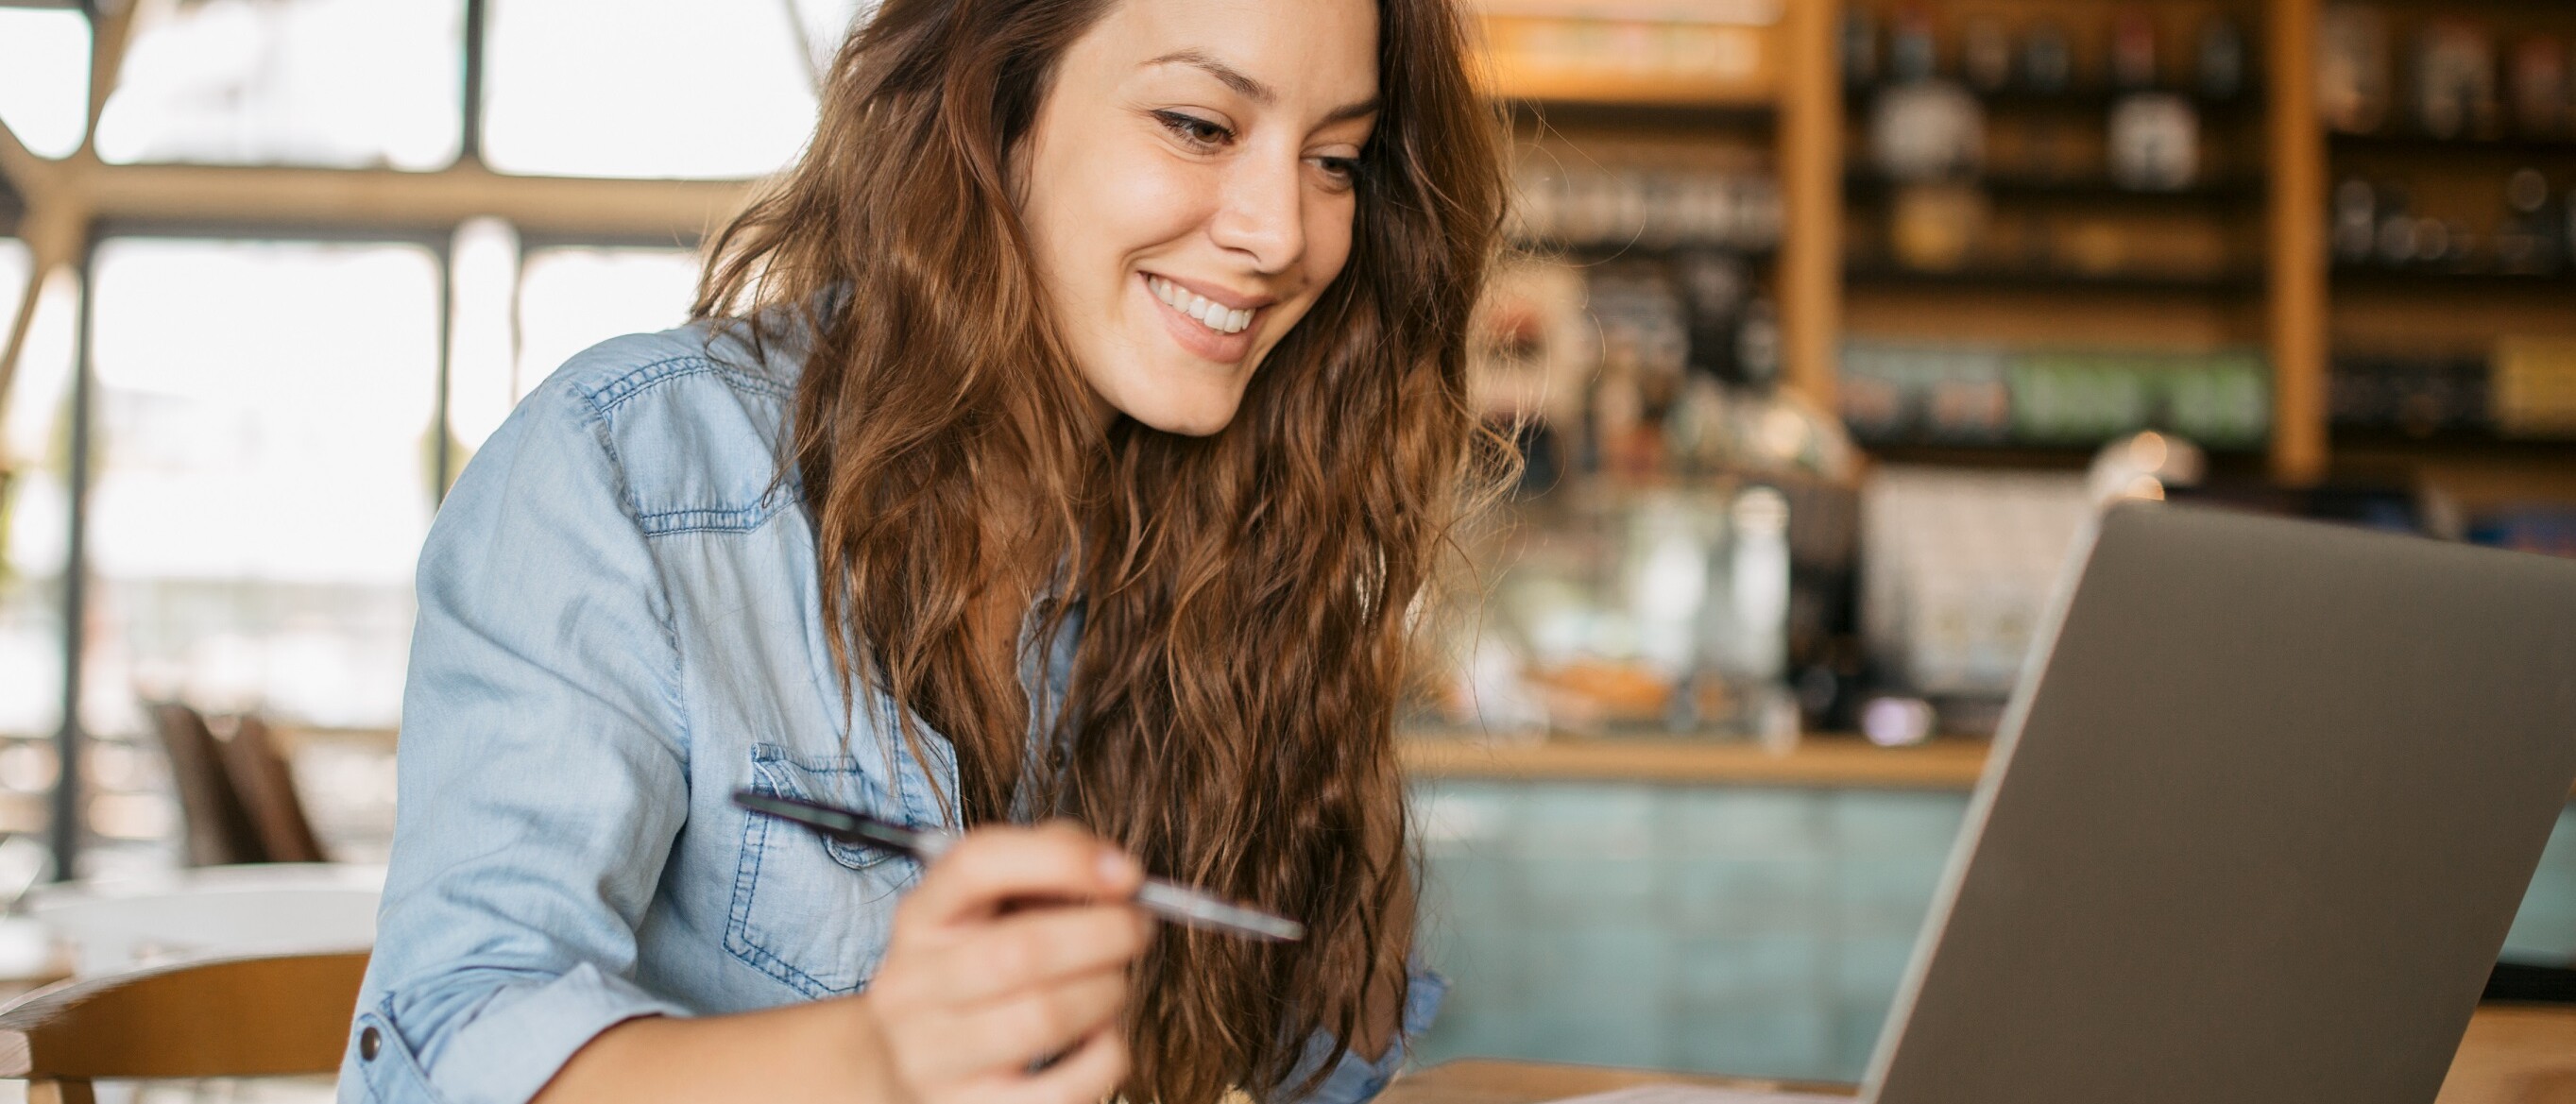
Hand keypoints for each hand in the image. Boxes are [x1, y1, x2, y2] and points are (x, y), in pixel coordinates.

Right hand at [855, 822, 1151, 1103]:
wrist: (910, 1067)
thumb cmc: (977, 973)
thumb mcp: (989, 910)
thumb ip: (1048, 866)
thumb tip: (1117, 873)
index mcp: (919, 919)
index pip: (976, 866)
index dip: (1062, 860)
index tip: (1127, 874)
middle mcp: (909, 986)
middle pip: (1022, 949)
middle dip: (1107, 934)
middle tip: (1138, 929)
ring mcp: (930, 1058)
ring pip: (1047, 1016)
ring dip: (1108, 992)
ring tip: (1114, 984)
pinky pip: (1067, 1088)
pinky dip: (1107, 1055)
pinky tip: (1101, 1037)